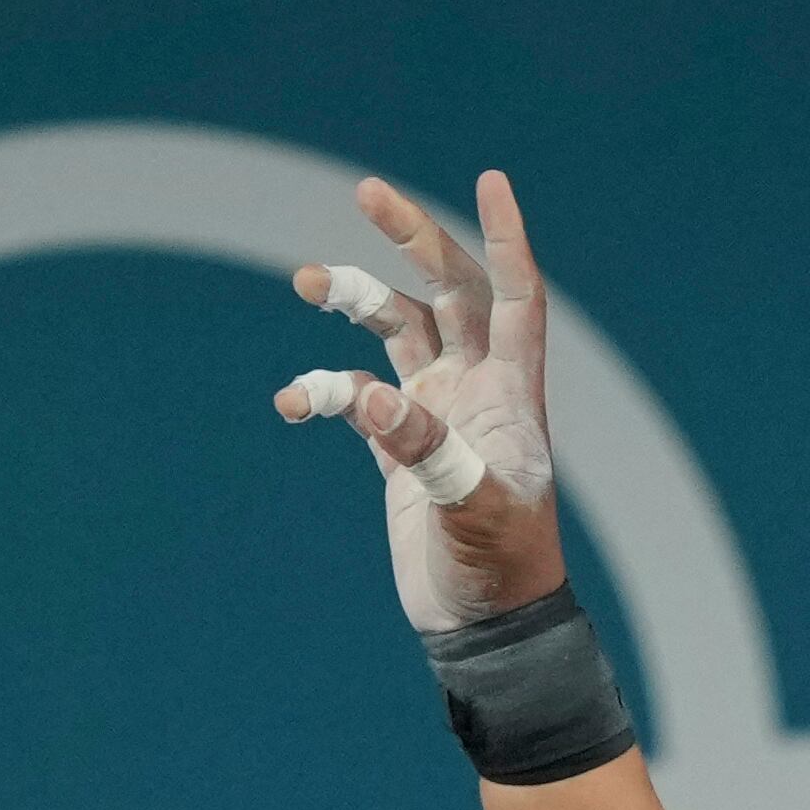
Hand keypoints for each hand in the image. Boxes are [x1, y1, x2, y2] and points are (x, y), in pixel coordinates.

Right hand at [272, 171, 566, 631]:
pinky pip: (355, 398)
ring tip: (306, 282)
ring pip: (396, 333)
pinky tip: (293, 403)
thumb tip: (366, 397)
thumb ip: (423, 450)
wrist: (484, 630)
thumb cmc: (500, 573)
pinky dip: (322, 391)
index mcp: (512, 395)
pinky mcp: (402, 451)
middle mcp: (478, 393)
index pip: (516, 297)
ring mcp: (438, 417)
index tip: (490, 180)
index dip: (506, 240)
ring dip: (355, 301)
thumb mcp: (471, 511)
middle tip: (365, 191)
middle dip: (411, 241)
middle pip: (448, 293)